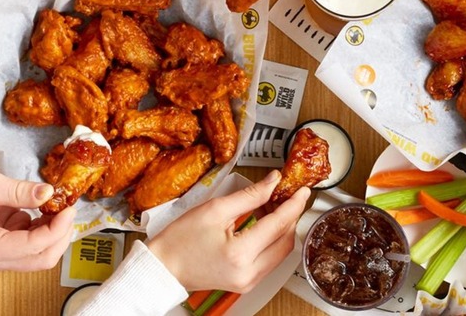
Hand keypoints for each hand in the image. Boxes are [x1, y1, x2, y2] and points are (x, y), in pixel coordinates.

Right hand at [0, 151, 75, 270]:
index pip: (34, 246)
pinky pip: (36, 242)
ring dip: (56, 232)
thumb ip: (19, 191)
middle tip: (68, 209)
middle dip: (61, 235)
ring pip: (42, 252)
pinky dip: (47, 228)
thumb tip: (48, 194)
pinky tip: (47, 210)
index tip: (69, 208)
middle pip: (42, 258)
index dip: (58, 229)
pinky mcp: (9, 242)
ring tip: (58, 207)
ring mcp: (2, 252)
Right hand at [146, 169, 310, 292]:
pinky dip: (273, 240)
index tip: (302, 190)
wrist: (163, 267)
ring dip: (283, 228)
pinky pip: (271, 259)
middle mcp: (249, 273)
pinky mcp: (247, 283)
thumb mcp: (215, 209)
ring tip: (275, 206)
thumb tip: (273, 182)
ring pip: (281, 251)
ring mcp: (249, 282)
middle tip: (290, 195)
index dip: (293, 204)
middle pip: (286, 240)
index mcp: (240, 254)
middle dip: (291, 215)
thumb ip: (250, 195)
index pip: (278, 224)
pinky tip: (266, 223)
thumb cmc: (180, 240)